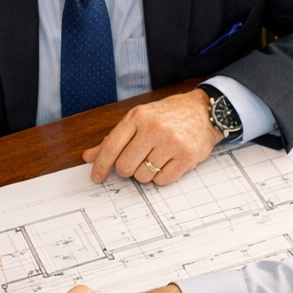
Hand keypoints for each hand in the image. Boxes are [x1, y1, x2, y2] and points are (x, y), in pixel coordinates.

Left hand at [83, 89, 223, 184]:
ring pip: (143, 176)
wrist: (204, 111)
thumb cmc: (169, 115)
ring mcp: (171, 143)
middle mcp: (154, 128)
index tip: (96, 177)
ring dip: (145, 173)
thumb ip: (114, 139)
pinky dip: (160, 177)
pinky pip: (162, 181)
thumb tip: (88, 157)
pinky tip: (166, 163)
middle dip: (126, 170)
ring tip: (155, 158)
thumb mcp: (139, 119)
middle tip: (134, 163)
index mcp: (138, 117)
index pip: (111, 147)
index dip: (100, 166)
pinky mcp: (186, 157)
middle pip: (125, 166)